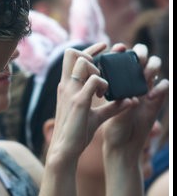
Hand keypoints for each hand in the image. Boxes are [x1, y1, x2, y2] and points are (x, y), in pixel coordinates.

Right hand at [47, 42, 133, 163]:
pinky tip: (105, 95)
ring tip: (103, 88)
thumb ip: (111, 107)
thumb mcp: (96, 116)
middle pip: (72, 53)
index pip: (73, 58)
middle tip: (103, 69)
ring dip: (98, 70)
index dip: (90, 48)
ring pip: (83, 63)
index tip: (104, 46)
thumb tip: (129, 101)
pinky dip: (105, 84)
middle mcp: (66, 86)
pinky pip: (95, 81)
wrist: (65, 149)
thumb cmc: (77, 133)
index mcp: (66, 88)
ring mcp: (71, 93)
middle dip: (91, 54)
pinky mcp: (79, 102)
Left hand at [102, 43, 168, 154]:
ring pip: (155, 66)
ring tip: (145, 75)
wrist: (122, 146)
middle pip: (141, 56)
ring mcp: (147, 89)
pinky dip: (161, 86)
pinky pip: (165, 86)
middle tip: (136, 58)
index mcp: (120, 81)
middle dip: (140, 52)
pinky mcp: (157, 100)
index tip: (117, 47)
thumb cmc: (111, 127)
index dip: (122, 50)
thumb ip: (107, 94)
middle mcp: (134, 82)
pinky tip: (151, 95)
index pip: (122, 58)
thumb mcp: (106, 108)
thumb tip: (99, 77)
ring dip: (151, 67)